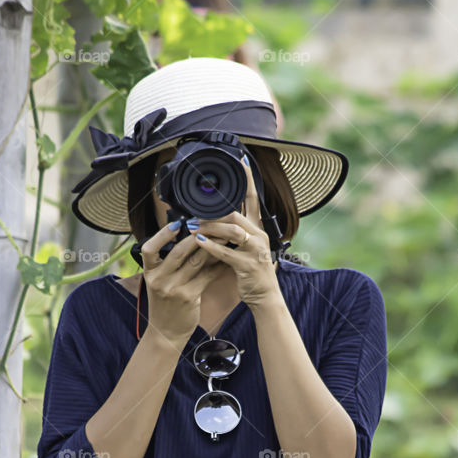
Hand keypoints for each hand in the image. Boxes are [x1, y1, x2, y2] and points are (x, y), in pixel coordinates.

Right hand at [140, 220, 225, 347]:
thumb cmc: (164, 304)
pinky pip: (206, 276)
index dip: (162, 234)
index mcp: (149, 273)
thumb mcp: (159, 283)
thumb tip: (187, 239)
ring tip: (223, 238)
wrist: (166, 332)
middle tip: (210, 226)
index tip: (176, 223)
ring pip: (195, 262)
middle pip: (178, 252)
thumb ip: (168, 264)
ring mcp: (173, 289)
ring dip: (211, 248)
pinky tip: (226, 259)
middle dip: (196, 236)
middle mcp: (158, 279)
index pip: (149, 248)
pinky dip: (217, 266)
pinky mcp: (188, 297)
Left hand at [186, 157, 279, 308]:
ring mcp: (254, 250)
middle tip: (194, 212)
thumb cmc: (251, 270)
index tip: (241, 161)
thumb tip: (213, 218)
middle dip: (214, 212)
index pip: (253, 198)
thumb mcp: (245, 246)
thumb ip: (232, 232)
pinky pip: (226, 253)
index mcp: (257, 228)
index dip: (248, 179)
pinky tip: (197, 242)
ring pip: (231, 231)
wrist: (265, 296)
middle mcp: (258, 235)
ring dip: (209, 228)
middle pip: (236, 214)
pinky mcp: (247, 265)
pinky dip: (210, 247)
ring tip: (192, 227)